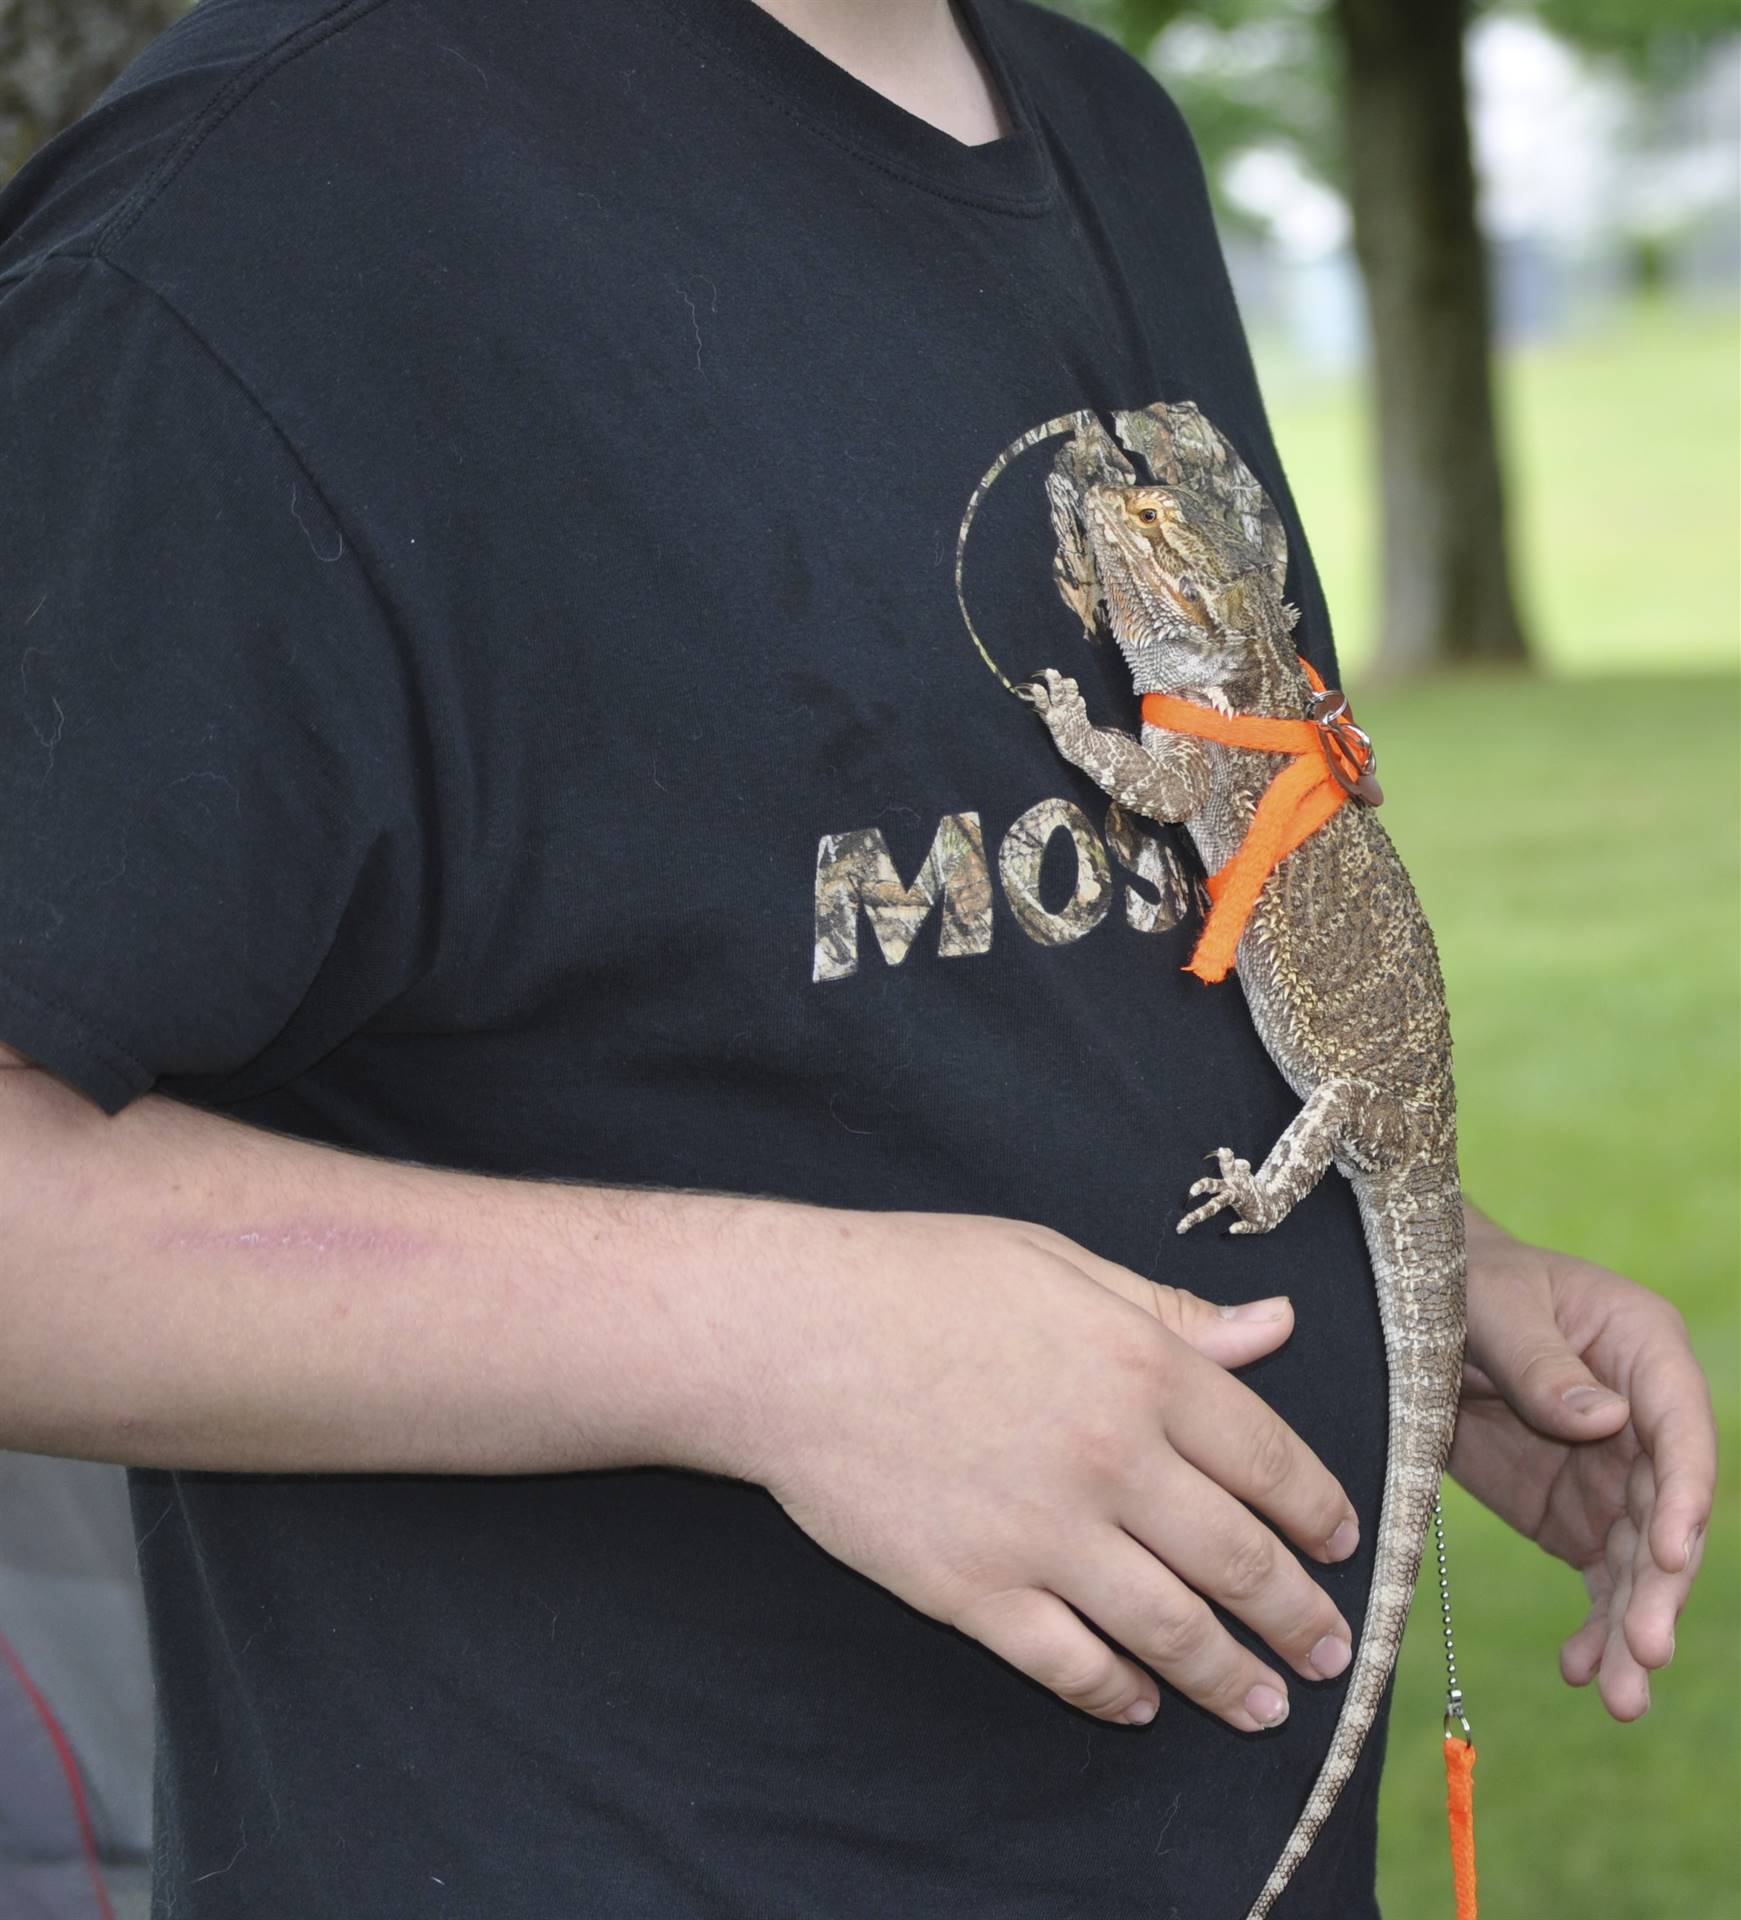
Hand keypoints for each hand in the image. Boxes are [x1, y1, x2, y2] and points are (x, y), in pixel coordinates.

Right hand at [727, 1207, 1361, 1732]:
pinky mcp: (972, 1589)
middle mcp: (1110, 1459)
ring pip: (1170, 1629)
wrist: (787, 1335)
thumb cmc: (917, 1278)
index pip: (1270, 1460)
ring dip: (1229, 1676)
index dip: (1319, 1511)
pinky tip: (1139, 1704)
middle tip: (1330, 1649)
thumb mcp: (1054, 1264)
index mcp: (1141, 1368)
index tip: (1341, 1545)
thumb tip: (1273, 1325)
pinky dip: (1115, 1693)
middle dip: (1298, 1614)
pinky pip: (1067, 1663)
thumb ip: (1168, 1311)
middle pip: (1238, 1560)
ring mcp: (1042, 1535)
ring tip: (1263, 1703)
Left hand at [1449, 1207, 1715, 1720]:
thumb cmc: (1464, 1283)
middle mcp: (1646, 1422)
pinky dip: (1594, 1627)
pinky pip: (1598, 1579)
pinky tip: (1581, 1673)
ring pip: (1640, 1563)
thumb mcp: (1493, 1306)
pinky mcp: (1577, 1514)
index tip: (1670, 1555)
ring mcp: (1616, 1475)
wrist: (1417, 1305)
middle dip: (1659, 1589)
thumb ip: (1541, 1361)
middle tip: (1645, 1655)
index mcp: (1646, 1352)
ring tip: (1617, 1696)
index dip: (1685, 1497)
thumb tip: (1608, 1419)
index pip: (1683, 1432)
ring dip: (1631, 1629)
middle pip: (1669, 1514)